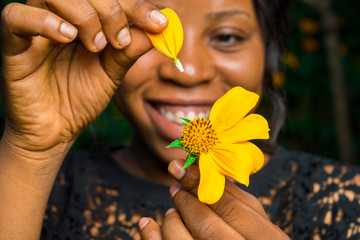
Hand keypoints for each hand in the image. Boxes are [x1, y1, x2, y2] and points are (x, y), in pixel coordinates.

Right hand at [1, 0, 166, 159]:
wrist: (55, 131)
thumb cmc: (81, 99)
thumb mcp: (112, 73)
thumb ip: (130, 49)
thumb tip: (159, 29)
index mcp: (85, 22)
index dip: (135, 6)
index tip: (159, 23)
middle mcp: (61, 19)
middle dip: (110, 9)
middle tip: (120, 40)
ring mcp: (36, 30)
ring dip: (83, 14)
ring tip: (96, 45)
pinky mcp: (14, 46)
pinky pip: (14, 16)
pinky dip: (43, 21)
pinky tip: (67, 36)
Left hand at [139, 159, 289, 239]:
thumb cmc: (252, 238)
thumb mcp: (253, 219)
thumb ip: (231, 196)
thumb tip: (198, 165)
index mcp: (268, 239)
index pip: (231, 208)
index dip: (201, 185)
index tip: (180, 167)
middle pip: (207, 226)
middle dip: (186, 202)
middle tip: (175, 188)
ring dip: (171, 221)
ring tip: (170, 214)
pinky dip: (152, 236)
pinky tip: (147, 225)